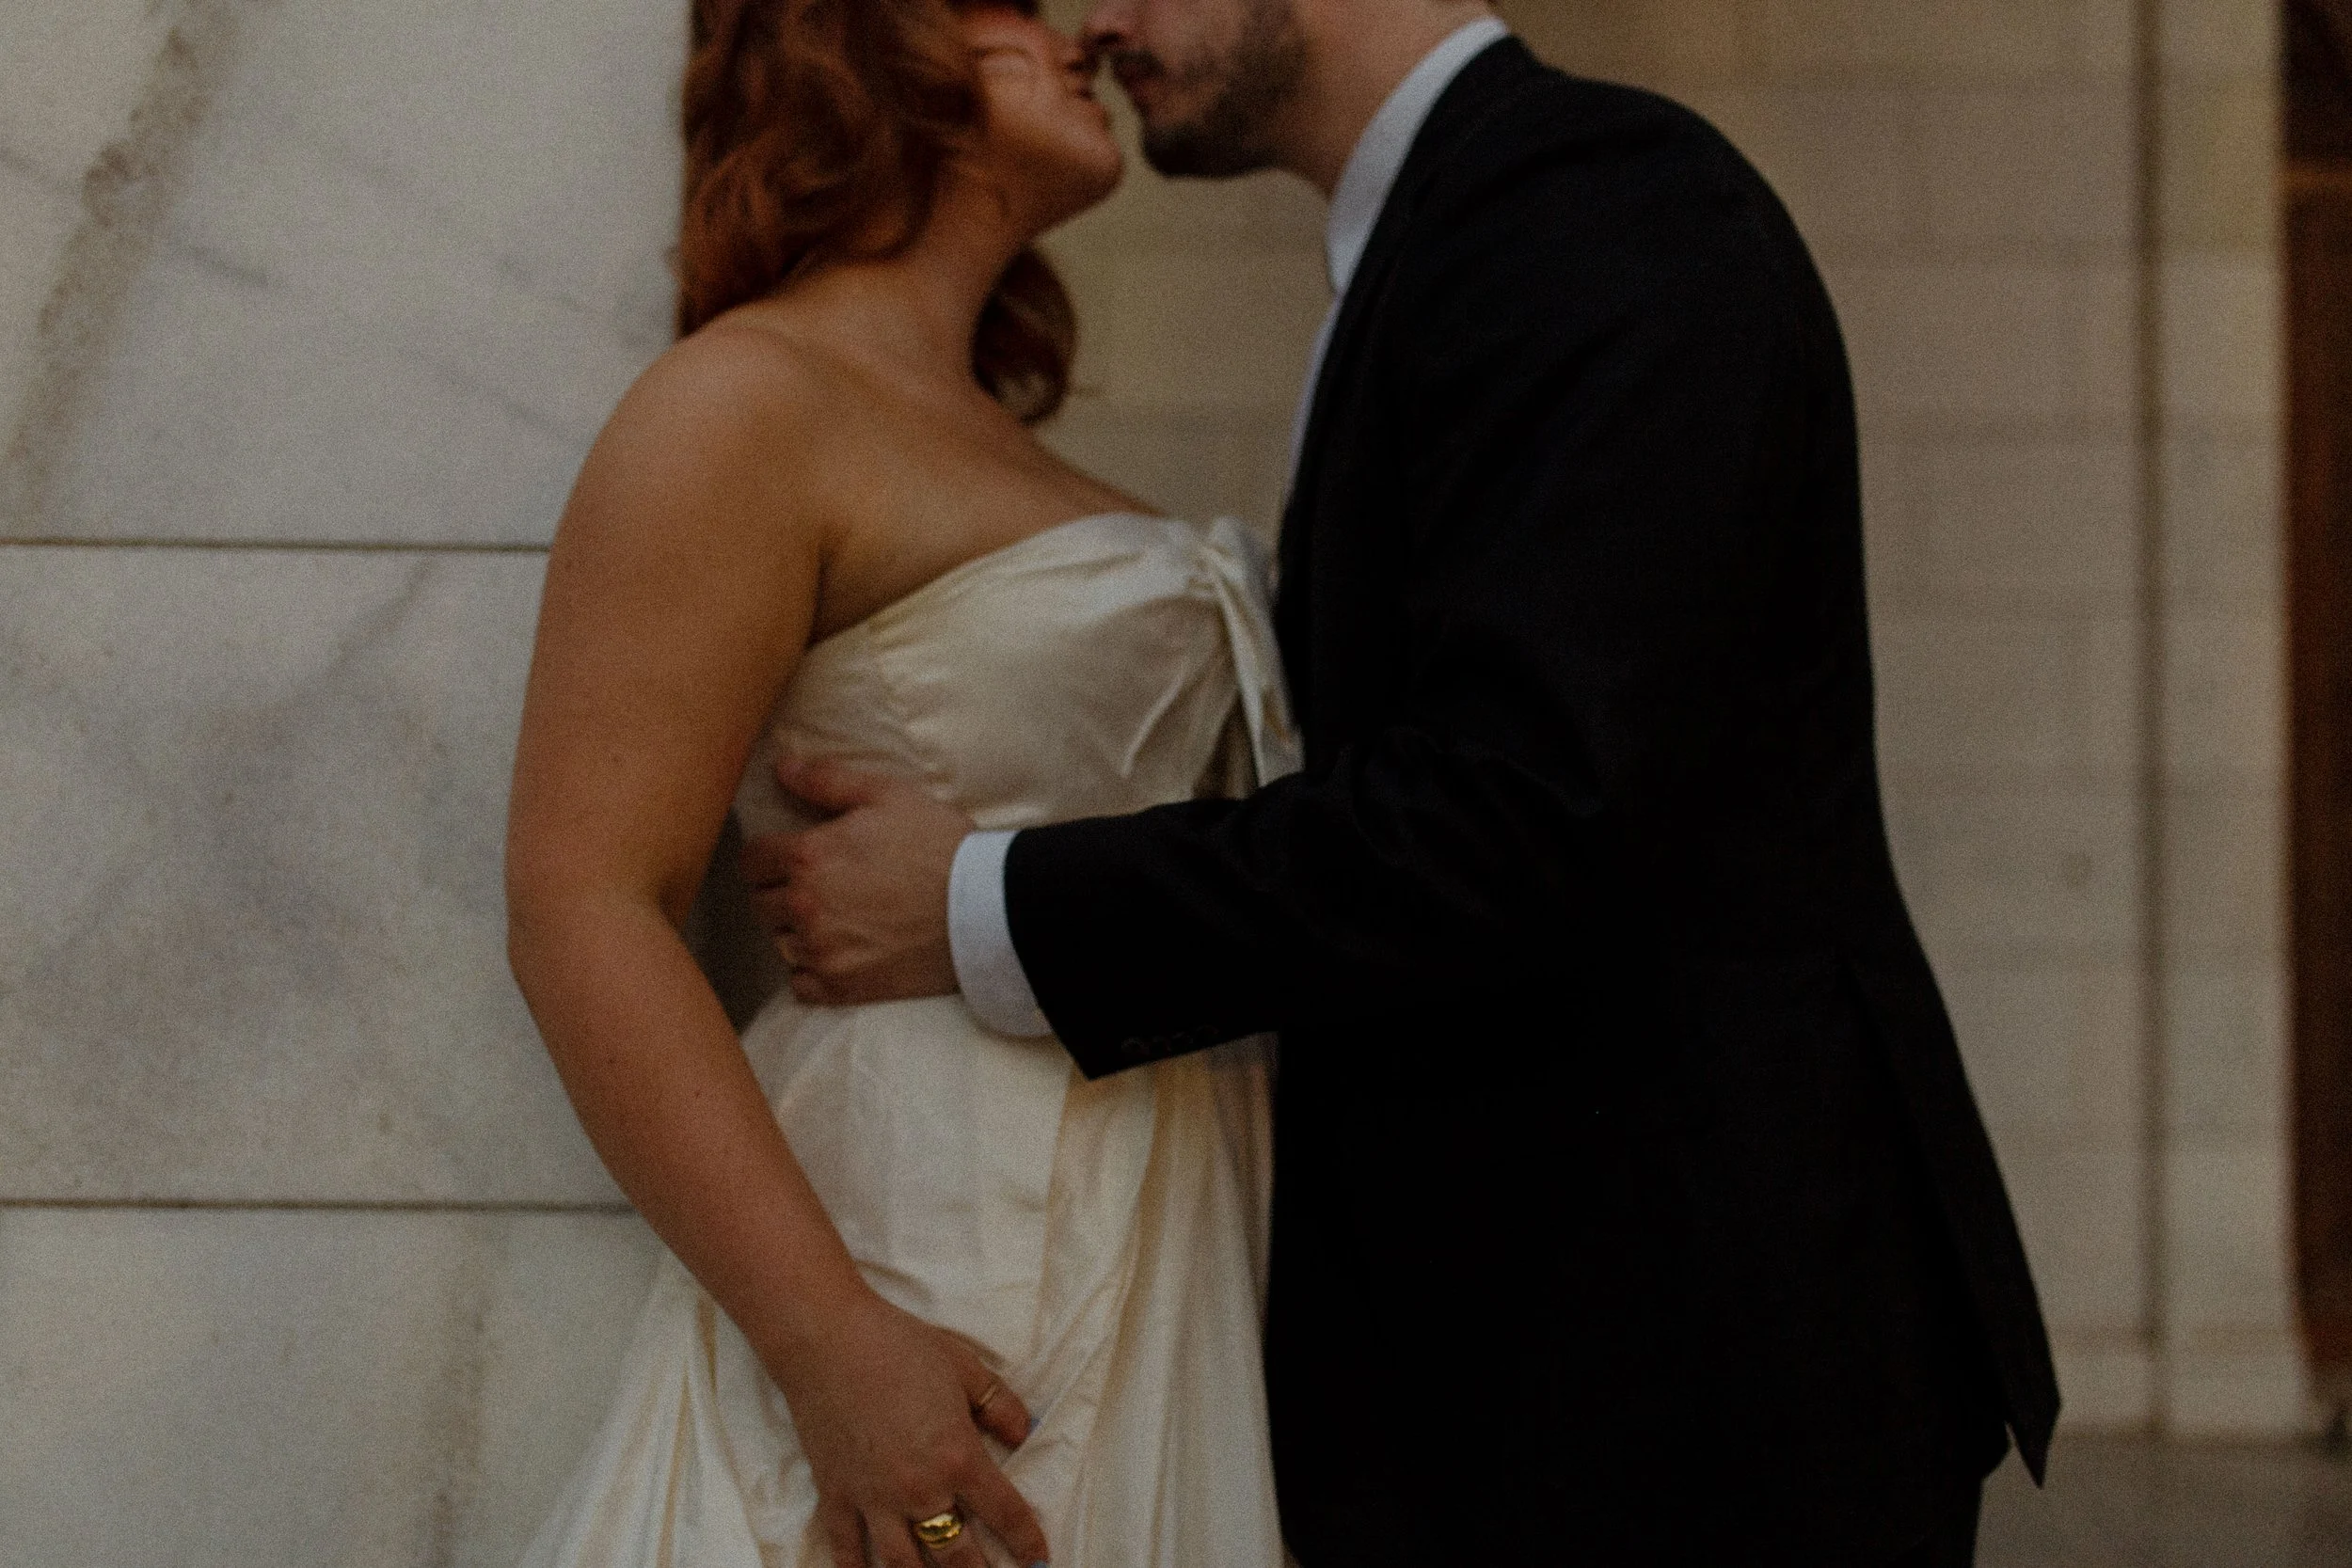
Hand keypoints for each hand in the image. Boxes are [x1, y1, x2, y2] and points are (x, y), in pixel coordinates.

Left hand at [741, 757, 971, 1005]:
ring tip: (832, 918)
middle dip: (781, 891)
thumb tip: (782, 767)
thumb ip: (827, 780)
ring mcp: (822, 951)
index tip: (787, 857)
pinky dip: (811, 970)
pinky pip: (800, 983)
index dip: (767, 856)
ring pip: (779, 942)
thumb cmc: (938, 844)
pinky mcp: (843, 987)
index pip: (751, 861)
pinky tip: (838, 952)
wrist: (985, 908)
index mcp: (808, 858)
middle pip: (761, 903)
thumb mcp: (887, 795)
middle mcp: (804, 907)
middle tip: (816, 886)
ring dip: (796, 930)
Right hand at [768, 1287, 1048, 1567]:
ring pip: (905, 1566)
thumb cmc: (899, 1345)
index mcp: (957, 1456)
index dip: (1026, 1540)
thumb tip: (1025, 1434)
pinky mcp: (836, 1497)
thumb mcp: (965, 1367)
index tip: (1039, 1556)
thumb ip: (1000, 1404)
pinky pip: (848, 1552)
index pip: (1003, 1513)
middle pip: (958, 1555)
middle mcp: (919, 1489)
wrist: (826, 1339)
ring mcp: (874, 1500)